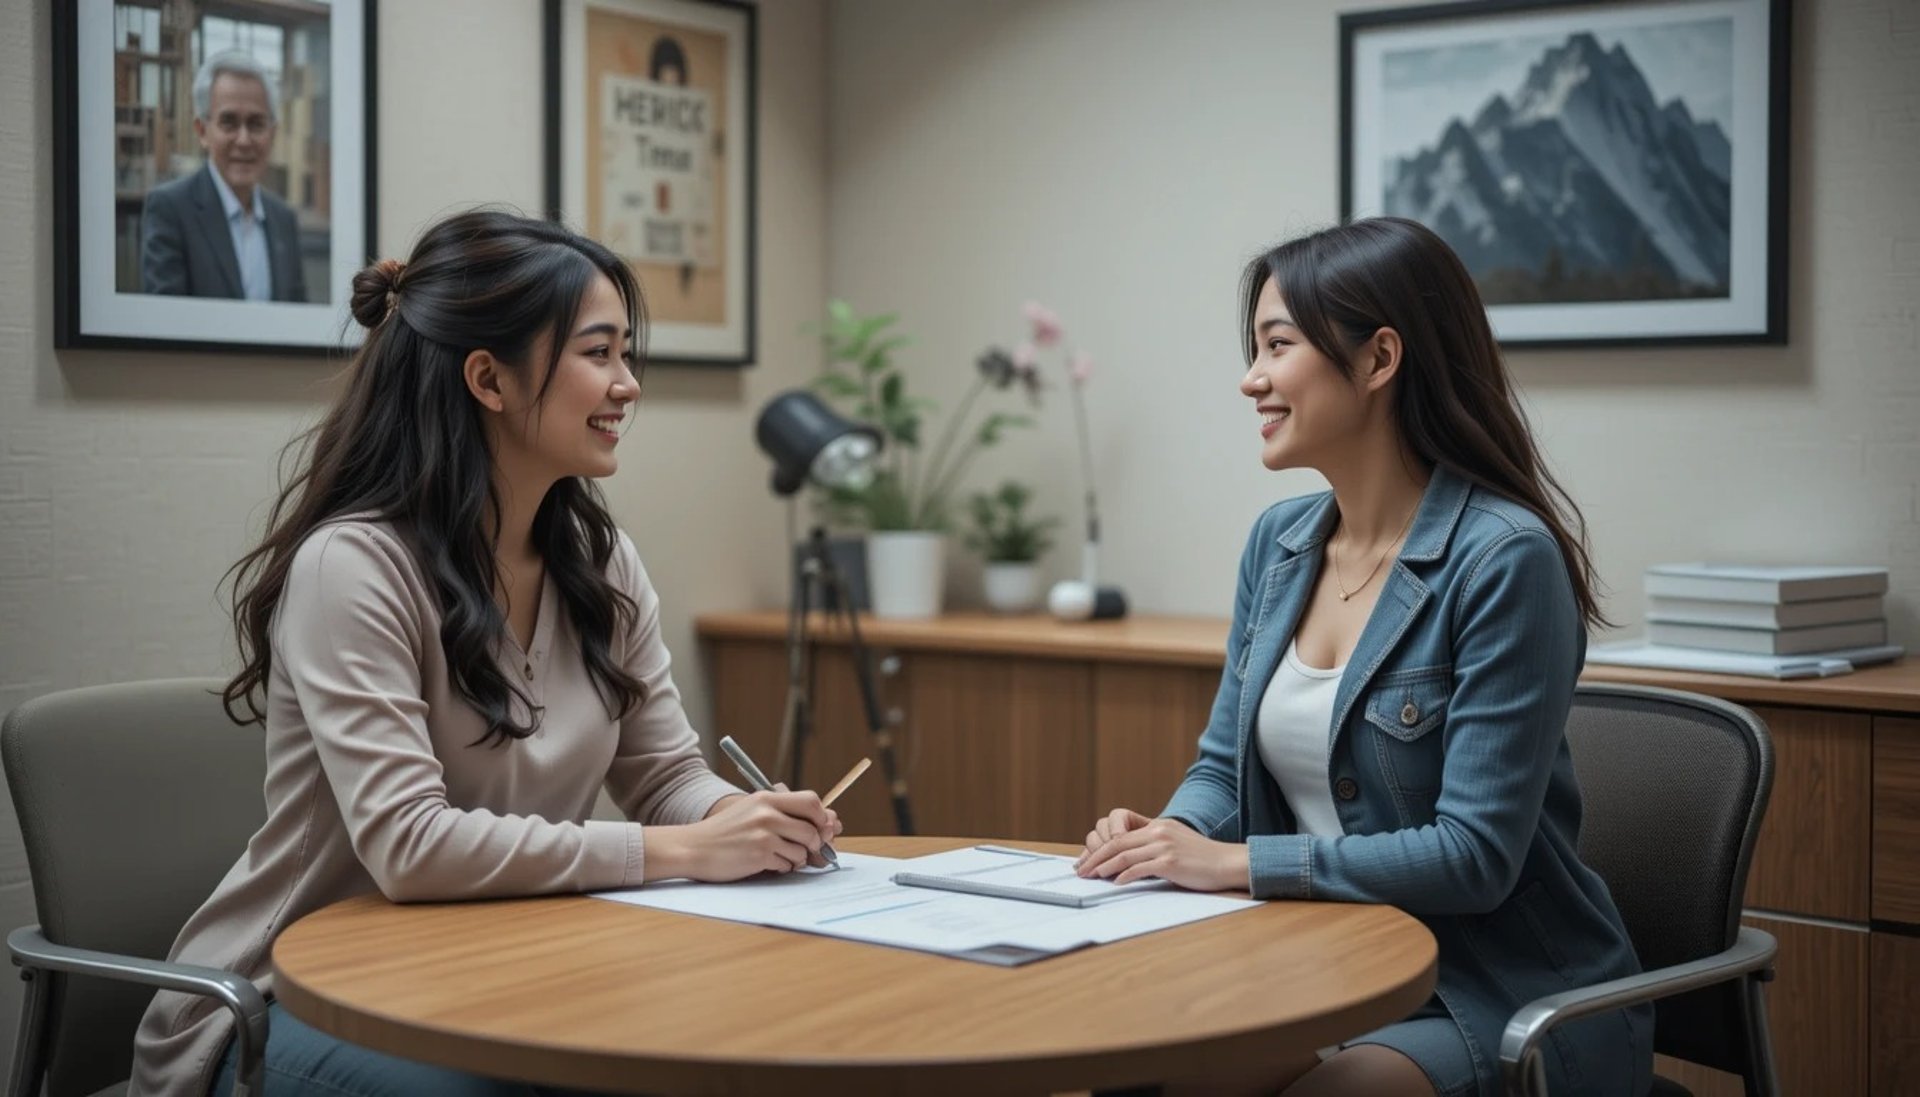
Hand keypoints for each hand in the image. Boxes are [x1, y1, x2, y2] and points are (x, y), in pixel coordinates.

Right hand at [648, 790, 841, 881]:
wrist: (693, 847)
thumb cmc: (724, 832)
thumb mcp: (751, 811)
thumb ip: (783, 813)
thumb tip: (828, 822)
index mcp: (766, 798)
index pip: (811, 801)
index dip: (821, 817)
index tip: (819, 828)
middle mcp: (767, 813)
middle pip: (812, 828)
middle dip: (814, 843)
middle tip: (805, 849)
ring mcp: (764, 834)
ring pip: (803, 849)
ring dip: (797, 858)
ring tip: (781, 857)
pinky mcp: (759, 854)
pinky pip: (787, 864)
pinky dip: (782, 867)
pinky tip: (767, 863)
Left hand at [1075, 815, 1247, 891]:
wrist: (1228, 862)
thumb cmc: (1203, 858)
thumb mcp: (1176, 841)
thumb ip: (1154, 844)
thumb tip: (1129, 860)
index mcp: (1158, 825)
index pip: (1121, 836)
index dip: (1100, 849)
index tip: (1088, 861)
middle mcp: (1158, 832)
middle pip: (1117, 844)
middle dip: (1095, 858)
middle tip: (1082, 870)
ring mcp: (1164, 846)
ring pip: (1124, 856)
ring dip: (1104, 867)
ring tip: (1092, 876)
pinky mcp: (1170, 862)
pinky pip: (1140, 869)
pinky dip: (1124, 876)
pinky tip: (1115, 883)